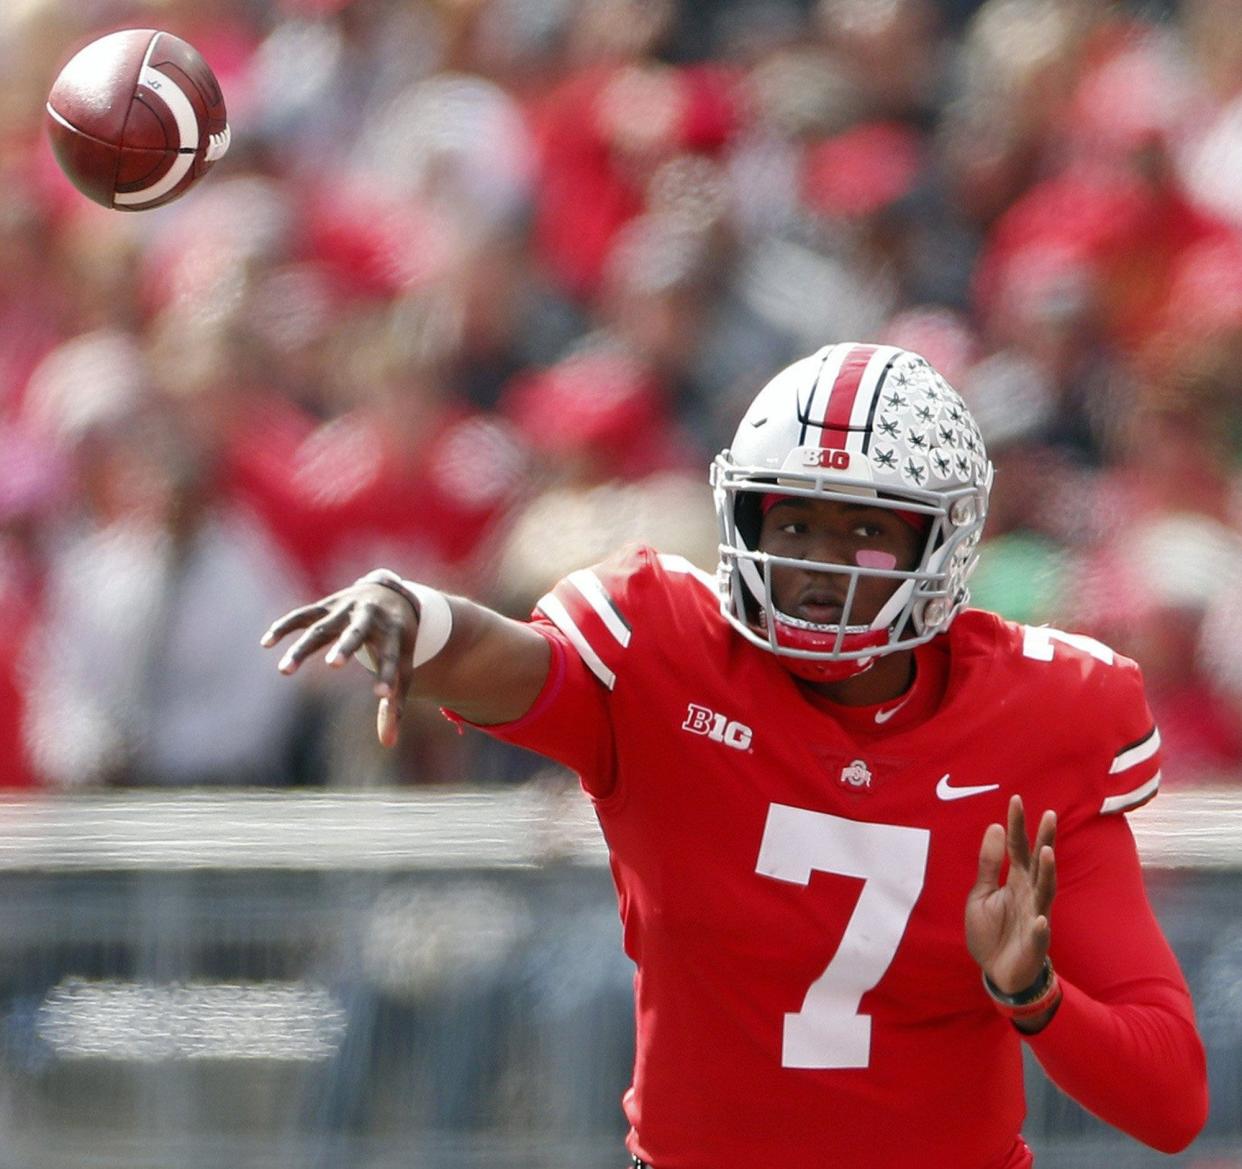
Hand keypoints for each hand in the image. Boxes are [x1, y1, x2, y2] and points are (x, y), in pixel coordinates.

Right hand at [260, 583, 418, 747]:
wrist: (392, 594)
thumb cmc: (398, 640)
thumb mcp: (403, 666)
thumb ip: (394, 704)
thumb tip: (388, 743)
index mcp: (394, 632)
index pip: (392, 655)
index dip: (387, 675)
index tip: (382, 696)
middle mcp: (370, 617)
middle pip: (356, 633)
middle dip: (344, 647)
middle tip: (333, 665)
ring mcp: (346, 609)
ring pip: (322, 627)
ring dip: (303, 647)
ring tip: (284, 671)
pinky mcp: (327, 605)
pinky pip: (302, 615)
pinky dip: (284, 627)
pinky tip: (266, 643)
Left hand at [966, 795, 1056, 995]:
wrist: (997, 971)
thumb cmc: (992, 929)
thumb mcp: (982, 892)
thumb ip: (989, 863)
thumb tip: (994, 826)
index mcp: (1016, 880)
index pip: (1017, 847)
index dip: (1016, 825)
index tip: (1015, 799)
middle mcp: (1029, 894)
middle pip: (1038, 864)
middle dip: (1044, 840)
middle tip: (1049, 814)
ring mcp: (1035, 917)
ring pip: (1045, 893)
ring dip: (1046, 873)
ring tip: (1046, 853)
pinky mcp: (1034, 945)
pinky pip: (1039, 936)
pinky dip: (1040, 929)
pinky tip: (1040, 920)